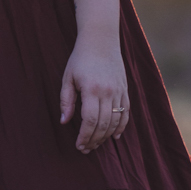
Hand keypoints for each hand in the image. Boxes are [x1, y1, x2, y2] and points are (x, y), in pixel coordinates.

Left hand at [60, 36, 128, 153]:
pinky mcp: (125, 90)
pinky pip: (126, 113)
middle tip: (85, 149)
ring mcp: (119, 91)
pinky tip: (115, 136)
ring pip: (116, 121)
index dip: (84, 136)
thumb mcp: (68, 78)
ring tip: (96, 144)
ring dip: (106, 136)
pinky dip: (121, 126)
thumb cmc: (80, 58)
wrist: (101, 40)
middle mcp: (108, 92)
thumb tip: (64, 121)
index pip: (90, 120)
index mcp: (91, 89)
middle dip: (94, 140)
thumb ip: (66, 100)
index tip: (79, 145)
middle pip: (103, 124)